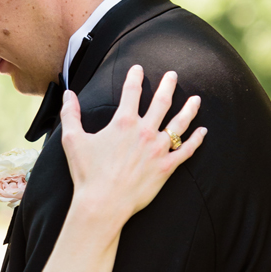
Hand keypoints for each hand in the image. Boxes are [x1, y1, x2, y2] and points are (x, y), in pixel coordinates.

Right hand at [61, 64, 205, 225]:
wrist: (103, 203)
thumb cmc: (86, 173)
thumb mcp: (72, 140)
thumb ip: (70, 114)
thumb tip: (67, 94)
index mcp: (123, 123)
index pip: (132, 92)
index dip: (135, 77)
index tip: (138, 68)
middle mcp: (144, 131)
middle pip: (162, 102)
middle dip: (168, 85)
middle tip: (173, 75)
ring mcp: (158, 149)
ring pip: (180, 123)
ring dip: (189, 108)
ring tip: (196, 99)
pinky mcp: (167, 167)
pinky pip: (187, 150)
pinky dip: (197, 140)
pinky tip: (203, 131)